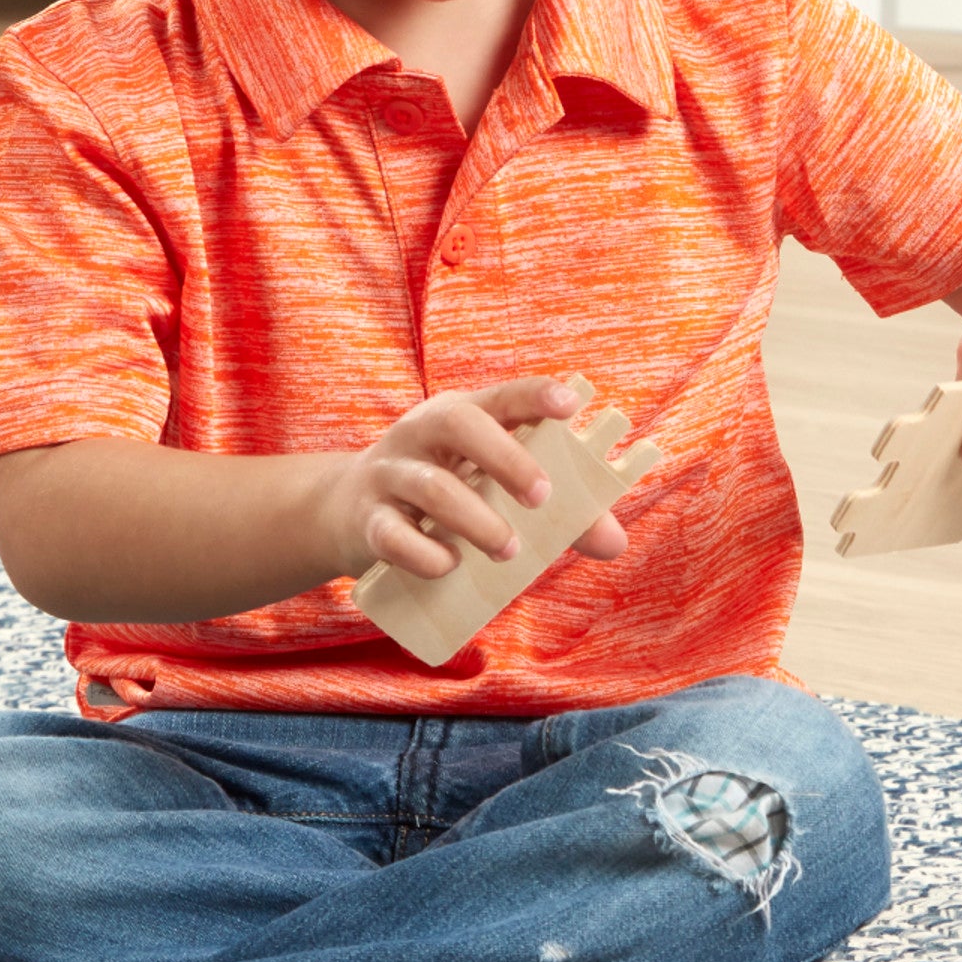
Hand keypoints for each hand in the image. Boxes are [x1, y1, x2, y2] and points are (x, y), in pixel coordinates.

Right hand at [322, 377, 631, 582]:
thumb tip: (614, 543)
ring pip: (431, 485)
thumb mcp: (492, 490)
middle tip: (542, 496)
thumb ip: (557, 514)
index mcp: (461, 415)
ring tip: (508, 550)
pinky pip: (393, 535)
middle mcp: (421, 434)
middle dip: (507, 458)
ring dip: (475, 520)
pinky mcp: (367, 521)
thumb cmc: (444, 496)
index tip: (571, 405)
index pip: (501, 396)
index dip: (535, 395)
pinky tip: (449, 566)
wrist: (346, 513)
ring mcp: (390, 475)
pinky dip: (424, 553)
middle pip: (460, 424)